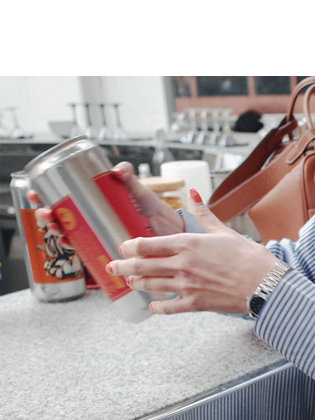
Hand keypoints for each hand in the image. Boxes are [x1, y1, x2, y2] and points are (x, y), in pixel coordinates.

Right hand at [28, 161, 184, 241]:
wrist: (173, 234)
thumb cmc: (155, 211)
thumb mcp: (141, 193)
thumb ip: (130, 180)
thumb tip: (118, 169)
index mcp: (96, 202)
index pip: (64, 197)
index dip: (45, 195)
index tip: (35, 193)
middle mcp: (94, 219)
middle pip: (62, 216)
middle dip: (49, 215)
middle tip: (47, 214)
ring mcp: (100, 234)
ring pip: (71, 234)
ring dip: (59, 232)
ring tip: (58, 230)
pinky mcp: (109, 249)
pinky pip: (88, 250)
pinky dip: (77, 248)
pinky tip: (71, 245)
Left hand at [106, 189, 279, 314]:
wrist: (266, 284)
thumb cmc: (249, 256)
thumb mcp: (224, 231)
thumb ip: (204, 213)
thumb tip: (192, 193)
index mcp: (187, 244)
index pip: (147, 244)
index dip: (130, 246)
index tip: (123, 247)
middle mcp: (182, 265)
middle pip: (142, 266)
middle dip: (123, 267)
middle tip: (112, 268)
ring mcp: (187, 286)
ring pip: (151, 285)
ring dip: (136, 284)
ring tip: (129, 283)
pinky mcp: (196, 304)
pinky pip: (169, 307)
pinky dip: (158, 307)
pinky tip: (153, 306)